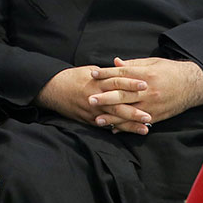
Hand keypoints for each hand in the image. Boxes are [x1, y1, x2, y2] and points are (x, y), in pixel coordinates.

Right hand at [35, 67, 150, 128]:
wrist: (52, 89)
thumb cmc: (72, 77)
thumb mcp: (89, 70)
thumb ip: (107, 73)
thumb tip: (123, 70)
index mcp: (96, 82)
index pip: (117, 81)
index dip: (131, 83)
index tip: (145, 85)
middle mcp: (95, 97)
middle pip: (118, 104)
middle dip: (134, 110)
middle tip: (150, 115)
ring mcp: (92, 111)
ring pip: (114, 118)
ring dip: (130, 124)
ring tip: (145, 128)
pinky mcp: (89, 120)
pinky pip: (106, 125)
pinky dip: (118, 129)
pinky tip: (129, 132)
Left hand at [89, 57, 202, 132]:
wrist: (193, 85)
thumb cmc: (170, 70)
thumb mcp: (152, 62)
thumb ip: (133, 64)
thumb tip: (115, 62)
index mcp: (146, 75)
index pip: (122, 74)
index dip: (106, 73)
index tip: (92, 74)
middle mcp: (148, 91)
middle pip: (123, 94)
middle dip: (105, 98)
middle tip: (90, 100)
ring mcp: (152, 105)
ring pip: (128, 112)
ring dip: (112, 117)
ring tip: (97, 119)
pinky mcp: (156, 116)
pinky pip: (138, 122)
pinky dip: (126, 127)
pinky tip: (114, 129)